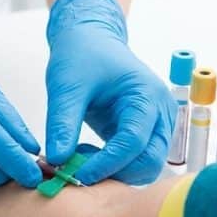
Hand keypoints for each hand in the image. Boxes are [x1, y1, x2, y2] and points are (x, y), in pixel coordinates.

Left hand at [45, 0, 176, 184]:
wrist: (89, 41)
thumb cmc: (82, 55)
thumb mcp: (67, 86)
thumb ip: (62, 123)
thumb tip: (57, 160)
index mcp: (146, 96)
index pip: (134, 142)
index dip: (106, 164)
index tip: (76, 176)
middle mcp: (160, 114)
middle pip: (149, 161)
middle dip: (114, 174)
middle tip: (75, 173)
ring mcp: (155, 125)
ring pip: (145, 166)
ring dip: (113, 174)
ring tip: (78, 159)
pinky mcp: (142, 134)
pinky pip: (134, 162)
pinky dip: (111, 168)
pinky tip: (84, 155)